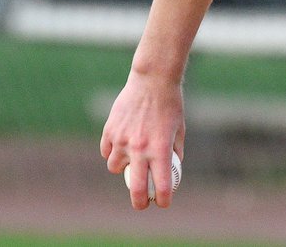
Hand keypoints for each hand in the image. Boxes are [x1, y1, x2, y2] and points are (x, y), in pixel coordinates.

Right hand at [99, 71, 184, 208]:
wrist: (153, 81)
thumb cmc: (170, 105)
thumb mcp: (179, 129)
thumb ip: (175, 151)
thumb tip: (172, 169)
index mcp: (160, 149)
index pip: (161, 184)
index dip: (162, 198)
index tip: (163, 203)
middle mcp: (139, 148)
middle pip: (135, 186)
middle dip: (139, 201)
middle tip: (142, 204)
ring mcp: (122, 140)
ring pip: (114, 168)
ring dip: (122, 170)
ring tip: (130, 163)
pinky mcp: (110, 131)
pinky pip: (106, 151)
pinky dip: (112, 153)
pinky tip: (120, 148)